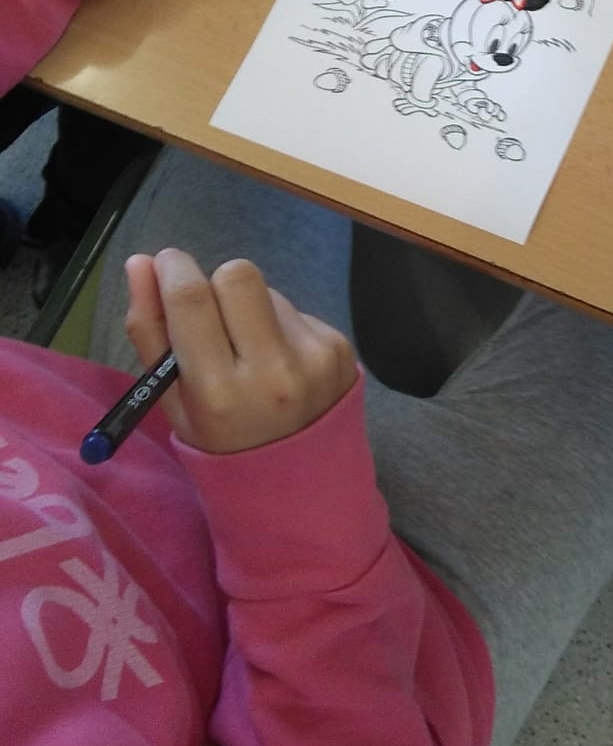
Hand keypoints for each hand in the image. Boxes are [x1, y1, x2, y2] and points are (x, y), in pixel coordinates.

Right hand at [124, 248, 356, 452]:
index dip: (174, 268)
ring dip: (250, 310)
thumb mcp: (172, 401)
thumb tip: (141, 263)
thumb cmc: (220, 440)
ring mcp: (313, 359)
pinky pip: (295, 311)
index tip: (167, 263)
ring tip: (249, 354)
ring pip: (267, 291)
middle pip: (237, 275)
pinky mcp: (339, 349)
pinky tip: (279, 362)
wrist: (300, 482)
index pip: (192, 299)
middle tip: (209, 310)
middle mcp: (272, 373)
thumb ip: (150, 330)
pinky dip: (279, 326)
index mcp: (219, 393)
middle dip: (216, 282)